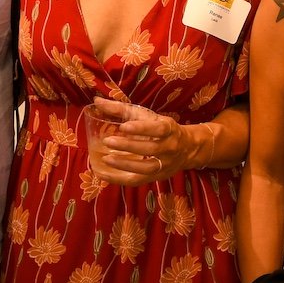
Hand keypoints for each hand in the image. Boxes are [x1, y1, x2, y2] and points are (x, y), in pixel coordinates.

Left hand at [88, 98, 212, 186]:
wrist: (187, 148)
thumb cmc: (161, 128)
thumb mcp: (148, 115)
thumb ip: (121, 109)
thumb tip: (96, 101)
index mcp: (169, 128)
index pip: (159, 129)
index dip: (142, 128)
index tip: (124, 127)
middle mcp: (170, 147)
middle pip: (151, 149)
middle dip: (128, 146)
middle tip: (107, 141)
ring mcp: (165, 164)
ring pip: (146, 168)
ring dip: (125, 165)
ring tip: (106, 159)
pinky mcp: (157, 177)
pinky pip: (138, 181)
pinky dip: (120, 180)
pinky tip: (103, 174)